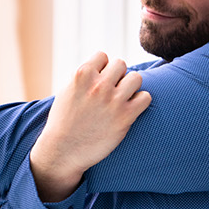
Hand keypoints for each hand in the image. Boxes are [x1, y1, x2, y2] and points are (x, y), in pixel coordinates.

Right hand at [28, 52, 151, 200]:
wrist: (63, 151)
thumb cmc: (63, 122)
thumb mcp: (66, 91)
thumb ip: (83, 77)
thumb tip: (101, 67)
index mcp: (81, 75)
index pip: (102, 56)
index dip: (102, 68)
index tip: (98, 82)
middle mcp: (98, 85)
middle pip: (121, 64)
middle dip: (117, 76)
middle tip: (111, 91)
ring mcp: (113, 101)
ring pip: (136, 78)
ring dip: (131, 87)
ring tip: (122, 99)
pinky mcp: (125, 117)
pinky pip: (145, 97)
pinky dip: (140, 102)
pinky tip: (130, 110)